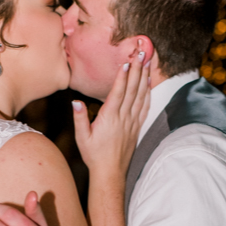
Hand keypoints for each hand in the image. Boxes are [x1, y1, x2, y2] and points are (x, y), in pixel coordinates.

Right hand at [74, 58, 151, 183]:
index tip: (127, 62)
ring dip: (145, 78)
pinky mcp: (137, 127)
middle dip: (138, 70)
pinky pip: (145, 107)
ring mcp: (132, 122)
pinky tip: (149, 83)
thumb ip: (80, 118)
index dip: (123, 77)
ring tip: (148, 62)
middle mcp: (124, 118)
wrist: (110, 172)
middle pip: (133, 90)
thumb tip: (75, 101)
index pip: (118, 93)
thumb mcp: (82, 137)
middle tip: (142, 53)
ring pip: (141, 96)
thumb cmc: (93, 154)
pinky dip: (148, 93)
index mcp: (109, 118)